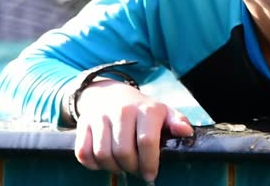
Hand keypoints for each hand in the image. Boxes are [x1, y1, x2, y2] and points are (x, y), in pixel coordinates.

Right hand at [71, 79, 193, 181]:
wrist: (109, 93)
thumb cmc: (141, 109)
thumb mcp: (163, 112)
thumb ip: (177, 122)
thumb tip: (186, 132)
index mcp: (145, 109)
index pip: (146, 142)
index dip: (149, 163)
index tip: (151, 175)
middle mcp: (122, 111)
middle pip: (123, 152)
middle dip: (131, 168)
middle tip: (136, 169)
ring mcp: (100, 117)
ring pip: (103, 155)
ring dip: (113, 167)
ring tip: (121, 165)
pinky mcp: (83, 124)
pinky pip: (83, 153)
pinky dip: (93, 164)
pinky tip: (104, 162)